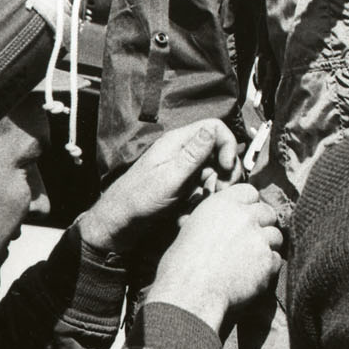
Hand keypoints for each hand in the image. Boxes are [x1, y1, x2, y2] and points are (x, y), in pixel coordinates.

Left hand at [79, 119, 240, 253]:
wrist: (120, 220)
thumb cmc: (138, 199)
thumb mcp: (169, 178)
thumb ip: (192, 154)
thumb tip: (211, 129)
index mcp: (177, 142)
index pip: (215, 127)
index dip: (227, 145)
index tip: (226, 168)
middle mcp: (182, 150)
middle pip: (218, 149)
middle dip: (225, 170)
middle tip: (220, 190)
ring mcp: (183, 166)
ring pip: (213, 169)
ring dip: (214, 186)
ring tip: (204, 201)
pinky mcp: (183, 182)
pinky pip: (202, 184)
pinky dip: (203, 195)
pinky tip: (194, 207)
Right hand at [145, 183, 284, 331]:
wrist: (190, 292)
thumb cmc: (182, 264)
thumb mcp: (192, 227)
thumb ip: (216, 218)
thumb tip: (224, 223)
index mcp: (224, 203)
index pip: (250, 192)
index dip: (249, 206)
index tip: (244, 218)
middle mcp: (245, 216)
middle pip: (268, 213)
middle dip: (261, 225)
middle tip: (250, 241)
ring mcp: (259, 238)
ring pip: (275, 236)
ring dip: (266, 246)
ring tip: (251, 260)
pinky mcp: (267, 262)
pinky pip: (276, 260)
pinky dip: (268, 267)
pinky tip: (252, 276)